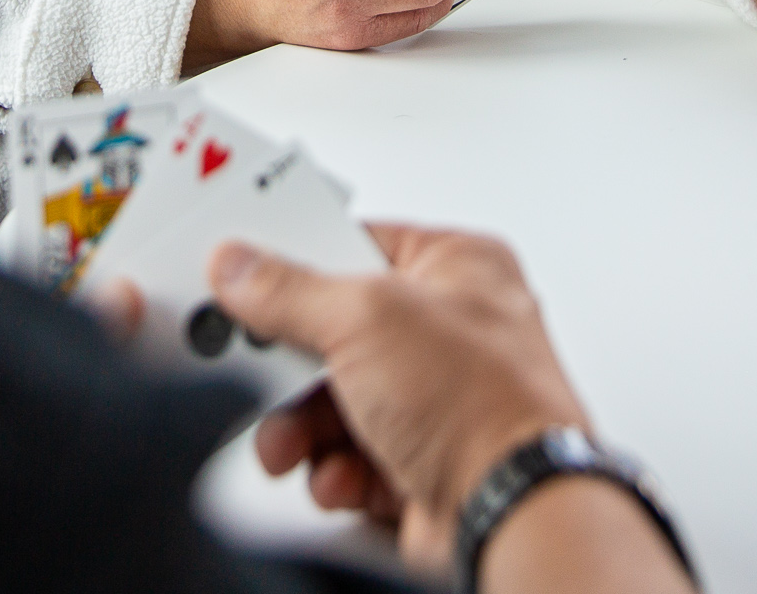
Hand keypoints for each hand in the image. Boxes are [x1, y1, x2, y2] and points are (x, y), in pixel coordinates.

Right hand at [208, 223, 585, 570]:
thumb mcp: (366, 319)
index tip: (245, 280)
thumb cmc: (487, 406)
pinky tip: (343, 474)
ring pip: (336, 403)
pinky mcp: (424, 463)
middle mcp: (453, 330)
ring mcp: (440, 402)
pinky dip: (336, 470)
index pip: (354, 243)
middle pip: (336, 333)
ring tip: (295, 442)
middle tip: (264, 373)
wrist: (515, 513)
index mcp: (458, 267)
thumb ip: (289, 290)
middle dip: (291, 369)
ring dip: (305, 428)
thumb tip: (241, 268)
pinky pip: (352, 456)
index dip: (296, 263)